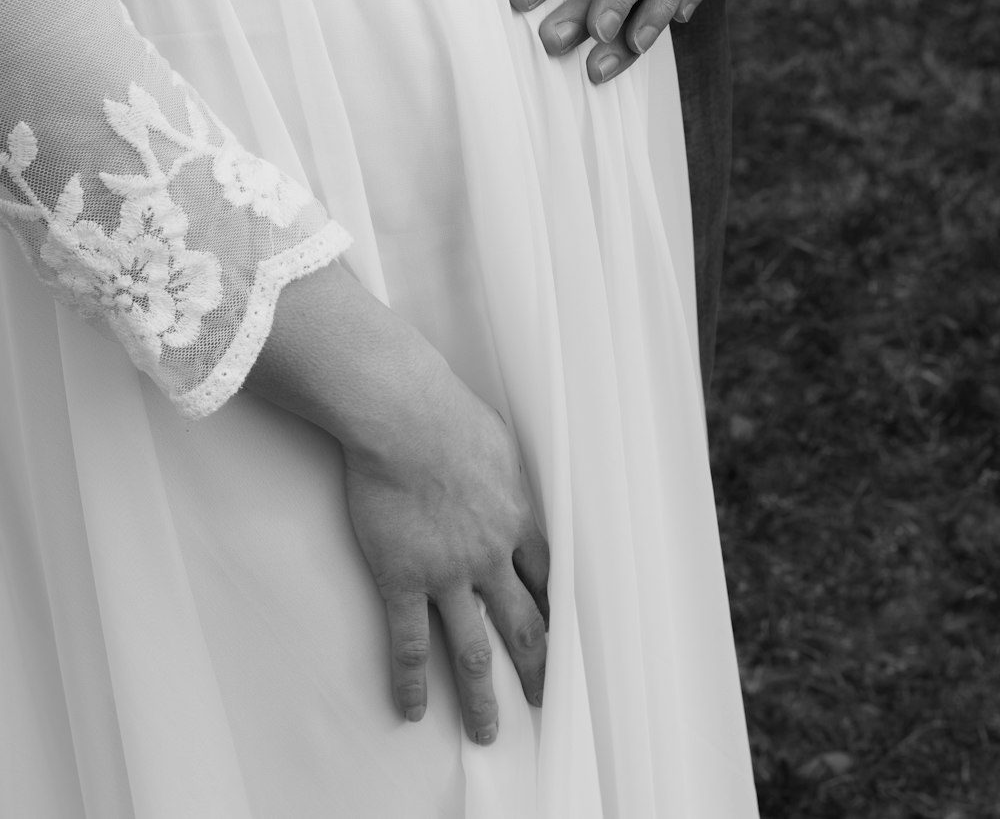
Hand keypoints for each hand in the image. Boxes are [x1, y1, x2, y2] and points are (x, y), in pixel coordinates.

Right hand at [344, 365, 548, 742]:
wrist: (403, 414)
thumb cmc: (447, 412)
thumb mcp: (498, 437)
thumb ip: (505, 467)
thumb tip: (504, 468)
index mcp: (517, 518)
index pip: (549, 580)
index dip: (558, 613)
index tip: (565, 638)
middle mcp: (491, 555)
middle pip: (525, 624)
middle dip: (538, 667)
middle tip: (543, 699)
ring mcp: (448, 572)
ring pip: (474, 648)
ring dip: (482, 696)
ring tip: (489, 732)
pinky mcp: (403, 577)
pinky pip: (409, 642)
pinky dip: (411, 681)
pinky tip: (412, 710)